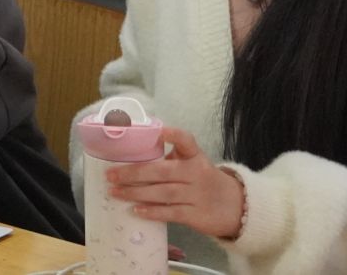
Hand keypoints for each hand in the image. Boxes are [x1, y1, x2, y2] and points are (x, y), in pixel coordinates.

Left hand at [108, 126, 245, 239]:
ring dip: (135, 193)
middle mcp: (196, 173)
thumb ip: (171, 156)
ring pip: (162, 193)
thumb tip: (133, 151)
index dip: (173, 135)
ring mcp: (196, 195)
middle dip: (133, 173)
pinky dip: (152, 212)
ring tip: (115, 192)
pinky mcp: (196, 215)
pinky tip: (135, 210)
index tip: (159, 130)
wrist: (236, 208)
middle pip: (161, 171)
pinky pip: (170, 212)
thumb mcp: (193, 163)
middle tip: (110, 175)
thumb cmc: (204, 181)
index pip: (186, 141)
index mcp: (195, 156)